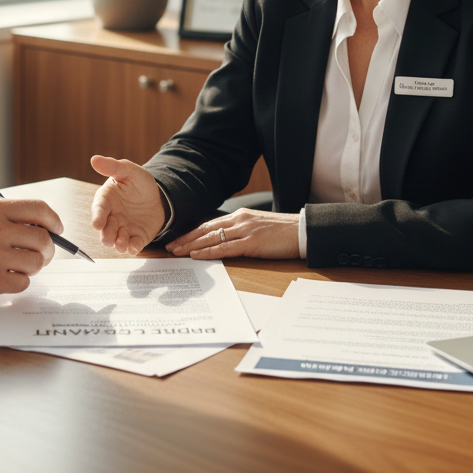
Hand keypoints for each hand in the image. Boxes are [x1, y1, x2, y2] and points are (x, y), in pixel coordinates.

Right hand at [0, 197, 63, 301]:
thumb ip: (4, 217)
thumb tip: (37, 227)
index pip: (39, 209)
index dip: (54, 220)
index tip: (58, 229)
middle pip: (42, 239)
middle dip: (47, 250)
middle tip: (42, 255)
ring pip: (36, 263)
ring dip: (32, 268)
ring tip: (20, 268)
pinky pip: (22, 283)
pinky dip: (18, 283)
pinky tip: (6, 279)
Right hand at [90, 155, 165, 255]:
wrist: (158, 195)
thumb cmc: (138, 182)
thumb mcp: (128, 170)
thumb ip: (112, 166)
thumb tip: (94, 159)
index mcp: (107, 200)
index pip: (99, 209)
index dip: (97, 217)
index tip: (97, 224)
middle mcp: (112, 217)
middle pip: (106, 229)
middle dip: (106, 235)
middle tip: (108, 239)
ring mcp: (124, 229)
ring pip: (117, 240)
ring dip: (118, 243)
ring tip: (121, 243)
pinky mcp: (137, 237)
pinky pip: (133, 245)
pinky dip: (133, 248)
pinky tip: (134, 246)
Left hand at [165, 209, 299, 259]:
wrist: (302, 230)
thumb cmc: (282, 232)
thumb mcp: (258, 227)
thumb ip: (241, 231)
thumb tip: (226, 240)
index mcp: (240, 216)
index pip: (209, 224)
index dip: (192, 232)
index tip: (178, 239)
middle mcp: (239, 220)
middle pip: (205, 229)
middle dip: (186, 238)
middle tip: (169, 246)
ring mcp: (245, 231)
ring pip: (211, 238)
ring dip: (192, 245)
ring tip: (176, 252)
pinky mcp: (251, 243)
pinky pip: (225, 248)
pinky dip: (208, 252)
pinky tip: (197, 255)